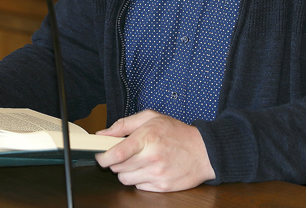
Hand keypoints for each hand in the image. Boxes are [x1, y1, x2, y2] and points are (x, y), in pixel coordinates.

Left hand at [94, 110, 215, 191]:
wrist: (204, 151)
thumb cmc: (178, 133)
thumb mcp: (151, 118)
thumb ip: (124, 124)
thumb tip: (103, 134)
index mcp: (147, 138)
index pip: (116, 154)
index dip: (102, 157)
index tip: (100, 155)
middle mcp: (152, 157)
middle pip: (118, 168)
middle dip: (116, 162)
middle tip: (126, 154)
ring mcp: (157, 174)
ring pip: (126, 180)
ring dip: (127, 172)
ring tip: (139, 161)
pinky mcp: (163, 186)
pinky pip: (139, 187)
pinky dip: (140, 179)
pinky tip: (150, 169)